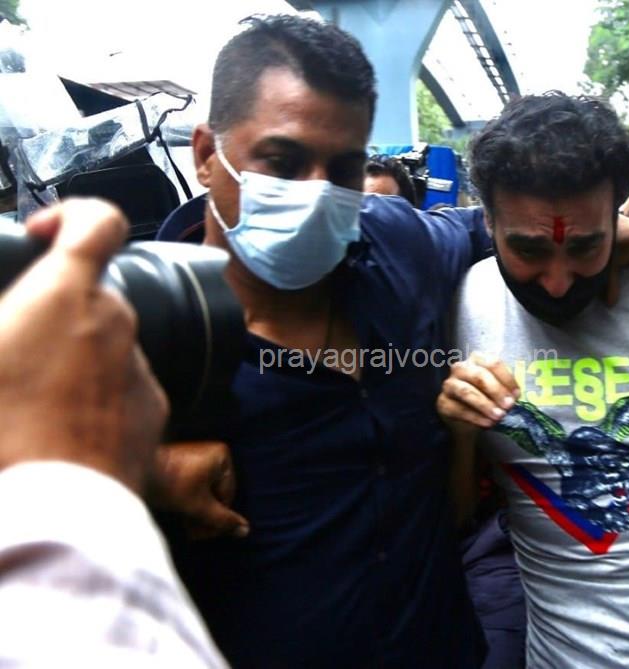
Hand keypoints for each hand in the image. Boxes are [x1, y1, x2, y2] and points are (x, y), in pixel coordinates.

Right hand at [0, 199, 166, 493]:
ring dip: (74, 360)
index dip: (72, 215)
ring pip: (106, 347)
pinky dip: (97, 397)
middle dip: (56, 312)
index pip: (97, 222)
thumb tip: (8, 338)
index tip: (44, 234)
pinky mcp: (154, 413)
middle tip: (12, 349)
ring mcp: (141, 370)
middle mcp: (117, 324)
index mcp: (67, 296)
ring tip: (29, 404)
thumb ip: (3, 328)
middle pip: (94, 297)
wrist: (48, 517)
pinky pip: (122, 389)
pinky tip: (60, 432)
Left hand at [149, 441, 249, 539]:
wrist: (135, 470)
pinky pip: (193, 486)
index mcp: (222, 457)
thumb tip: (245, 531)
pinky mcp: (181, 463)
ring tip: (186, 528)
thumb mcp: (200, 507)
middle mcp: (212, 452)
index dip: (218, 518)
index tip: (203, 534)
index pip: (228, 495)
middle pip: (216, 494)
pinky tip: (180, 516)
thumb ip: (223, 520)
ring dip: (197, 513)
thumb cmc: (170, 485)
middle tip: (194, 535)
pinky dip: (189, 502)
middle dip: (206, 516)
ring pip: (204, 492)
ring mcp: (196, 456)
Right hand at [437, 352, 519, 429]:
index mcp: (477, 359)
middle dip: (496, 391)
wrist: (469, 419)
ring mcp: (449, 385)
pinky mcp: (443, 402)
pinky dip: (475, 417)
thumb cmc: (486, 398)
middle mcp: (461, 368)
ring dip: (485, 404)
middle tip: (508, 405)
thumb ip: (506, 390)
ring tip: (499, 416)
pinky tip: (487, 423)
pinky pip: (459, 409)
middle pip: (479, 375)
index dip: (506, 378)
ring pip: (466, 391)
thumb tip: (514, 396)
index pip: (492, 363)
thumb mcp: (498, 391)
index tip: (516, 394)